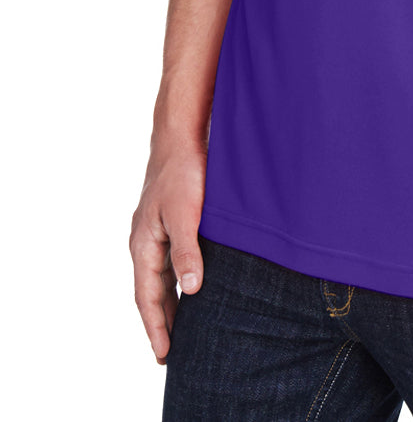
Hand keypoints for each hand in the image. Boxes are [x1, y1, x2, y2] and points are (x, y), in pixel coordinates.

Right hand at [129, 141, 207, 363]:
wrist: (182, 134)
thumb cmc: (183, 171)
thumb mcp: (186, 213)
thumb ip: (187, 250)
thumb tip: (192, 289)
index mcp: (143, 243)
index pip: (147, 296)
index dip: (156, 326)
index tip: (164, 355)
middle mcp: (145, 240)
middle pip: (151, 291)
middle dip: (160, 322)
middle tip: (171, 354)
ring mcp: (155, 230)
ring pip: (160, 277)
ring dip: (169, 303)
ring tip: (181, 329)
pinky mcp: (169, 220)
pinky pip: (169, 260)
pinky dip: (177, 280)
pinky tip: (191, 285)